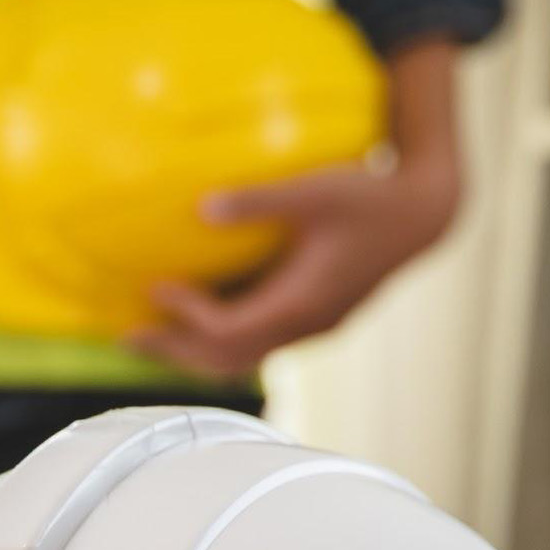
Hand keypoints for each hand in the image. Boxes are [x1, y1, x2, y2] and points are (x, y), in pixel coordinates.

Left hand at [124, 156, 461, 379]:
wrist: (424, 215)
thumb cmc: (370, 196)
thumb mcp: (314, 190)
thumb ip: (261, 200)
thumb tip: (203, 206)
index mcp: (301, 302)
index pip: (229, 331)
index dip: (186, 318)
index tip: (154, 289)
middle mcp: (305, 326)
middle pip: (227, 358)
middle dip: (175, 351)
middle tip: (125, 339)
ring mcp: (312, 328)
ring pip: (244, 359)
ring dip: (196, 352)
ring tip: (152, 339)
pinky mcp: (317, 319)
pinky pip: (260, 344)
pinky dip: (223, 341)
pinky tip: (198, 322)